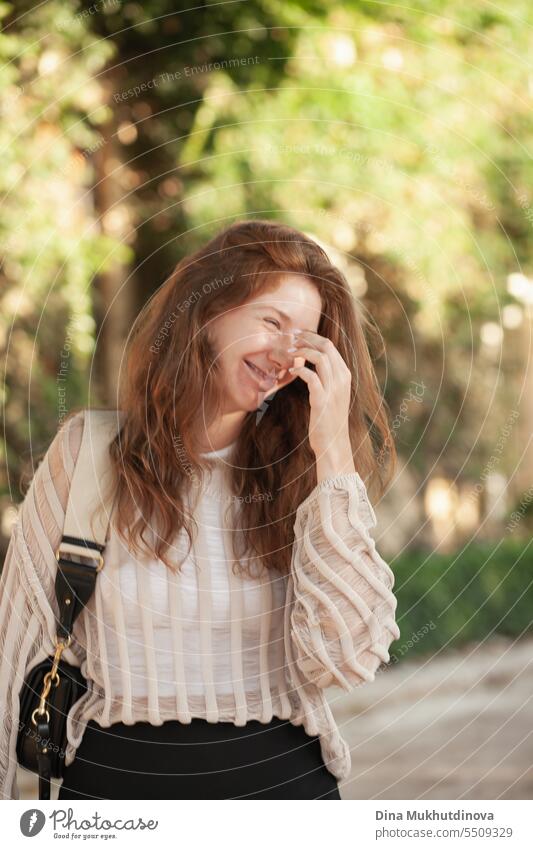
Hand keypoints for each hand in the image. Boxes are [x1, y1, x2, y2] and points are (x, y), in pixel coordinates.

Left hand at [287, 329, 353, 470]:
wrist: (334, 444)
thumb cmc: (329, 420)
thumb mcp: (332, 395)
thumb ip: (326, 379)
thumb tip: (310, 366)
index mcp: (345, 375)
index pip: (330, 346)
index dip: (312, 337)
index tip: (298, 335)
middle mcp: (342, 379)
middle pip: (326, 346)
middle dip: (307, 338)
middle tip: (290, 338)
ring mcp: (333, 389)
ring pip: (320, 357)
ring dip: (302, 351)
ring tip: (289, 353)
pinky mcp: (322, 400)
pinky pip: (311, 376)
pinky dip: (300, 370)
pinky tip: (291, 371)